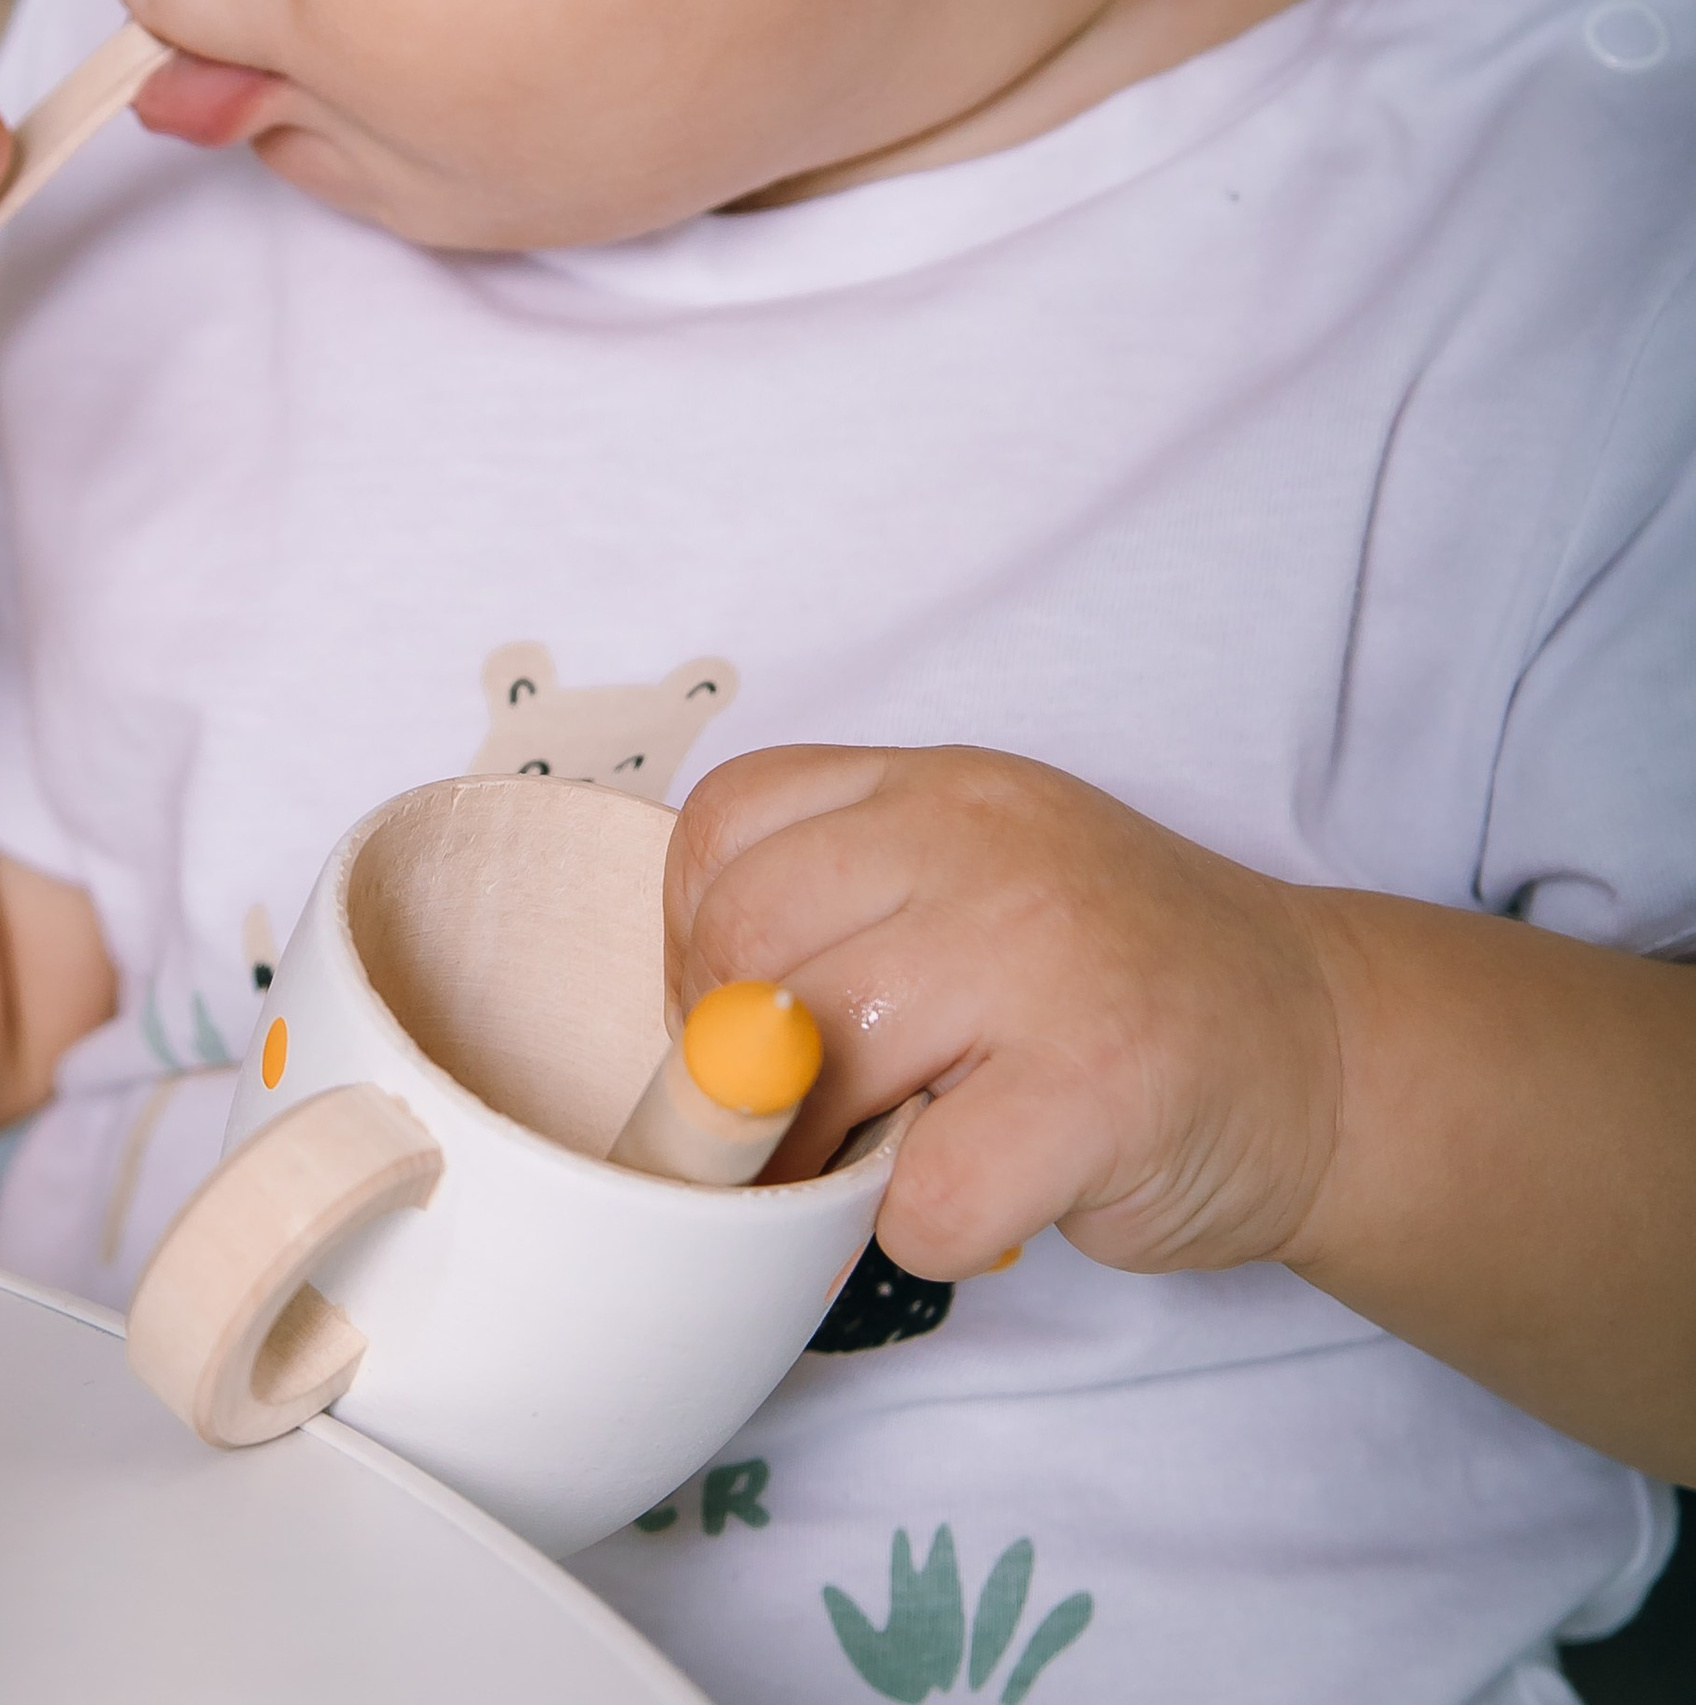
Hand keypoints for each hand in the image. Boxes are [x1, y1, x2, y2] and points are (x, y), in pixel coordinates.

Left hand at [665, 745, 1345, 1283]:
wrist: (1324, 1047)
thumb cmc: (1116, 985)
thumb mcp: (977, 879)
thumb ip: (847, 907)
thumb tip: (693, 1034)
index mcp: (936, 786)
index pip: (725, 824)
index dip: (699, 942)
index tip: (744, 1017)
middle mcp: (982, 843)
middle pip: (747, 941)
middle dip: (741, 1058)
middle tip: (804, 1114)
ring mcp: (1042, 955)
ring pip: (818, 1058)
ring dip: (827, 1150)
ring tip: (896, 1152)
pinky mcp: (1097, 1087)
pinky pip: (923, 1193)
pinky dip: (927, 1230)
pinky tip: (993, 1192)